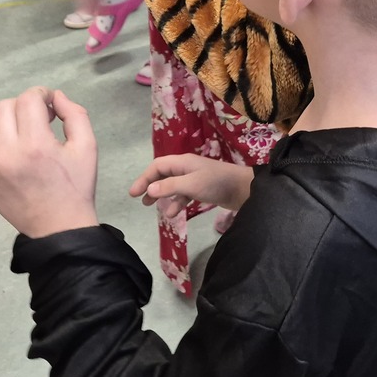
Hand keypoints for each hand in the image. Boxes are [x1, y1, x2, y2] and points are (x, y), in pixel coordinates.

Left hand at [0, 88, 98, 237]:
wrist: (58, 228)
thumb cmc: (76, 187)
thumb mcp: (88, 147)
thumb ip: (75, 114)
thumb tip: (56, 97)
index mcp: (36, 145)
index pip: (28, 100)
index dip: (41, 94)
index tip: (51, 104)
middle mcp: (7, 154)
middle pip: (4, 107)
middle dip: (23, 105)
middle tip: (39, 117)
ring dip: (6, 120)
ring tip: (22, 131)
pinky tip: (11, 148)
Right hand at [129, 154, 253, 216]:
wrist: (243, 190)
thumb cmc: (216, 183)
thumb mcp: (191, 185)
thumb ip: (169, 187)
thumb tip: (149, 190)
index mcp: (183, 162)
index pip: (157, 166)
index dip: (144, 178)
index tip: (133, 194)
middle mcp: (187, 168)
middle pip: (163, 174)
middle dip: (150, 185)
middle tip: (139, 199)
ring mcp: (195, 178)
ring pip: (172, 185)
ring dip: (162, 195)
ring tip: (151, 207)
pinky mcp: (202, 189)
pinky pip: (183, 195)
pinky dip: (177, 203)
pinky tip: (173, 214)